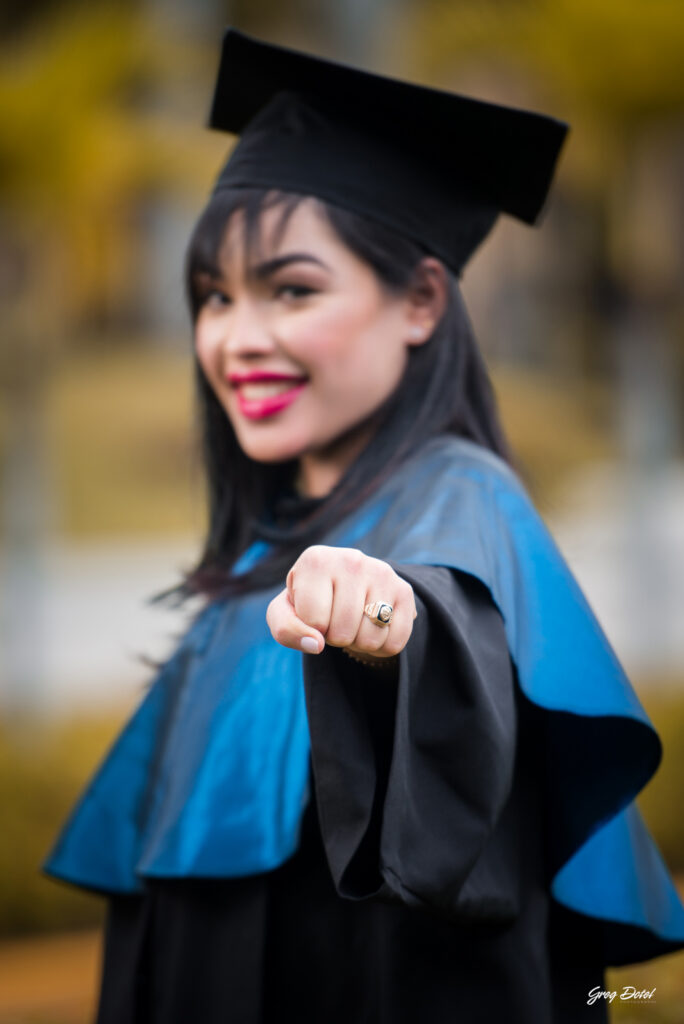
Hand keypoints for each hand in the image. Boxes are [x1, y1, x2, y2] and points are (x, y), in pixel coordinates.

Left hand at [266, 546, 416, 658]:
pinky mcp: (404, 590)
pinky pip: (396, 641)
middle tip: (334, 618)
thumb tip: (316, 645)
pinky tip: (373, 626)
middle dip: (335, 637)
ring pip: (370, 638)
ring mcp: (382, 572)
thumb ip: (286, 629)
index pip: (312, 621)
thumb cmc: (309, 600)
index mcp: (315, 560)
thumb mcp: (285, 611)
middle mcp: (351, 559)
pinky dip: (383, 646)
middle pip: (342, 632)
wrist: (344, 583)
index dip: (310, 628)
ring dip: (358, 642)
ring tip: (352, 621)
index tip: (313, 612)